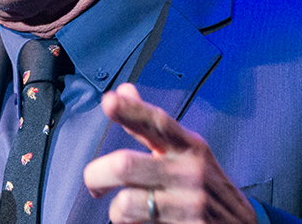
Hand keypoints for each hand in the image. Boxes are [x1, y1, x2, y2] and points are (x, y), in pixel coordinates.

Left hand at [83, 83, 256, 223]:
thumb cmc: (207, 185)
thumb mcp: (186, 150)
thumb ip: (150, 125)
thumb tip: (124, 91)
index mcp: (188, 146)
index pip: (158, 122)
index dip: (132, 110)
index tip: (110, 101)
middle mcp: (189, 172)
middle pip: (126, 165)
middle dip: (96, 175)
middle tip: (94, 182)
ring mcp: (189, 203)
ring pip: (127, 202)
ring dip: (116, 210)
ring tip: (123, 209)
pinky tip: (140, 223)